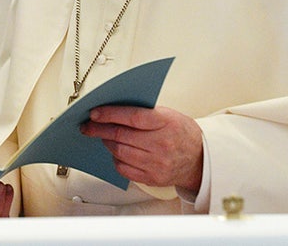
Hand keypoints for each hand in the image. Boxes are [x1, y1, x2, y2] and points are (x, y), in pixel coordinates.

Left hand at [80, 105, 203, 193]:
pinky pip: (124, 169)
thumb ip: (144, 112)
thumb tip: (113, 109)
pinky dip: (116, 159)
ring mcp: (157, 163)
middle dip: (100, 130)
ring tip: (102, 137)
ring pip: (120, 152)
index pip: (132, 117)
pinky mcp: (152, 178)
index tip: (94, 113)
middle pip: (122, 136)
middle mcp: (162, 144)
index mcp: (166, 123)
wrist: (200, 158)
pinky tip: (115, 152)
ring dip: (107, 143)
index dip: (110, 114)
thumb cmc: (181, 133)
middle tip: (88, 126)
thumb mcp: (169, 114)